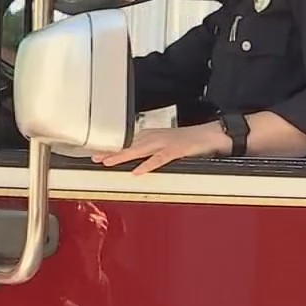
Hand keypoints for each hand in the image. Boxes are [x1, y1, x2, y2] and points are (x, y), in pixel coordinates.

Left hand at [91, 122, 230, 174]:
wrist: (210, 134)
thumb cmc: (187, 140)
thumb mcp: (164, 143)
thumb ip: (148, 149)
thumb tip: (133, 156)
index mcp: (151, 135)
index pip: (126, 140)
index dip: (111, 145)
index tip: (95, 150)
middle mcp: (155, 137)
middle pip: (128, 144)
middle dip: (111, 150)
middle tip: (94, 155)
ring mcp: (165, 143)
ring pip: (139, 149)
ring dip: (123, 155)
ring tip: (108, 161)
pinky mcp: (176, 150)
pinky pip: (159, 158)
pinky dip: (148, 165)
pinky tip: (137, 171)